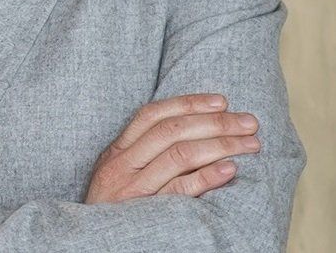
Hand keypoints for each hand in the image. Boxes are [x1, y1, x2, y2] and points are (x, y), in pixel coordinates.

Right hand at [85, 93, 260, 202]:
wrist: (89, 245)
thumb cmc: (111, 211)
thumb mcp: (118, 177)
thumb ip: (143, 156)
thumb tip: (192, 136)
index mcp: (117, 151)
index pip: (153, 115)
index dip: (188, 103)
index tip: (221, 100)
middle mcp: (123, 165)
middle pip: (173, 131)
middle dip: (215, 122)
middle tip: (248, 122)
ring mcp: (133, 189)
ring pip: (180, 155)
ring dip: (220, 145)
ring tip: (249, 144)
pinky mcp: (145, 213)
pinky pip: (179, 190)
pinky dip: (206, 177)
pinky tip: (230, 170)